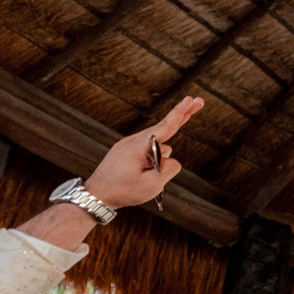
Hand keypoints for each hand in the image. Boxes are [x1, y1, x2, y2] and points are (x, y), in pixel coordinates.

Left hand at [81, 97, 205, 209]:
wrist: (96, 195)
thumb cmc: (124, 190)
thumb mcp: (153, 184)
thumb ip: (170, 169)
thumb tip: (171, 159)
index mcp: (140, 146)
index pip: (166, 126)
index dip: (181, 112)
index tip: (192, 99)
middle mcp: (134, 140)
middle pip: (163, 128)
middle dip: (182, 116)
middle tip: (198, 101)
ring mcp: (128, 144)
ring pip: (156, 148)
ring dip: (159, 160)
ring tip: (144, 178)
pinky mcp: (125, 151)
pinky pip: (146, 151)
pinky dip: (151, 160)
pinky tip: (142, 174)